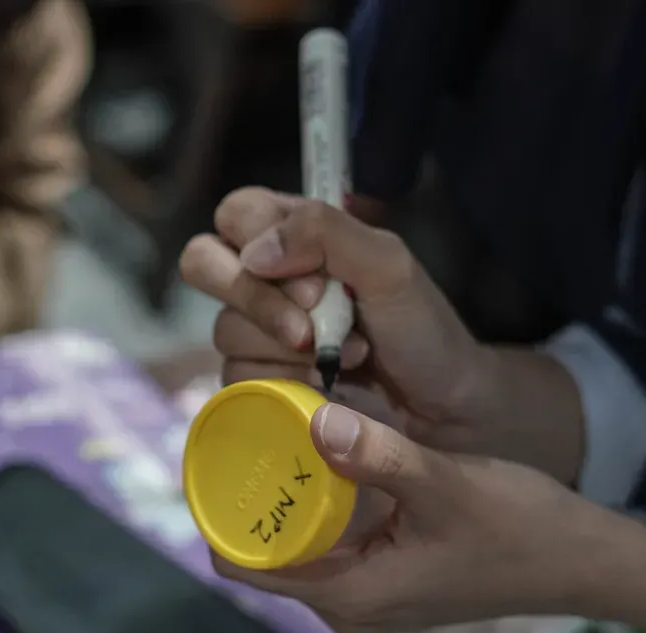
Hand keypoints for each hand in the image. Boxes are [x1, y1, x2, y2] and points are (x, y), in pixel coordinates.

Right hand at [179, 188, 492, 451]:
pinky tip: (325, 386)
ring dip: (287, 350)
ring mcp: (254, 332)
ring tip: (346, 358)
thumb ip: (327, 234)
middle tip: (311, 328)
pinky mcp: (254, 382)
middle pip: (204, 263)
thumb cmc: (420, 328)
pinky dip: (284, 382)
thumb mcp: (389, 264)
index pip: (236, 213)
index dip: (259, 241)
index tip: (316, 280)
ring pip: (225, 330)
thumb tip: (255, 254)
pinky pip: (236, 377)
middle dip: (257, 300)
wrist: (441, 407)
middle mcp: (265, 278)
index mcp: (293, 235)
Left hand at [212, 402, 645, 632]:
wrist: (580, 561)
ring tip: (274, 431)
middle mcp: (346, 606)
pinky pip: (325, 544)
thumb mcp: (446, 483)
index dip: (218, 511)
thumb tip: (313, 419)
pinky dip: (313, 506)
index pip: (243, 565)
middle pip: (262, 554)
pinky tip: (317, 455)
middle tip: (246, 425)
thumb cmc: (520, 527)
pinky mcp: (384, 580)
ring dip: (281, 498)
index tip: (214, 451)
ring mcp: (365, 596)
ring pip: (294, 546)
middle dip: (247, 496)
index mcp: (348, 594)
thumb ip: (378, 455)